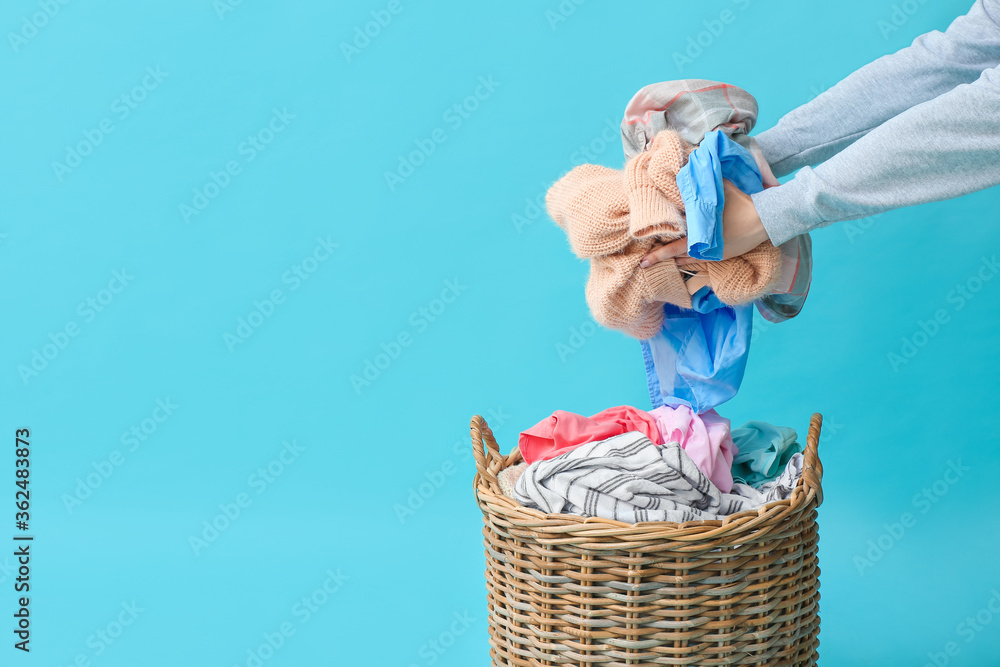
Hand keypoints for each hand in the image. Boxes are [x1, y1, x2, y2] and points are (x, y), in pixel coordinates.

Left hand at [639, 178, 770, 267]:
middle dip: (660, 259)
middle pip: (677, 257)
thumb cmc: (742, 203)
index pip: (673, 248)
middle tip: (643, 263)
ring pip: (687, 260)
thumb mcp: (720, 189)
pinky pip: (700, 260)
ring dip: (674, 259)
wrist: (765, 220)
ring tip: (656, 261)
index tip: (642, 262)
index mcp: (700, 234)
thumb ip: (703, 182)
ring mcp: (713, 254)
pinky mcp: (722, 256)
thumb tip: (688, 166)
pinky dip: (688, 259)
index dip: (658, 255)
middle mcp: (704, 248)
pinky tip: (678, 261)